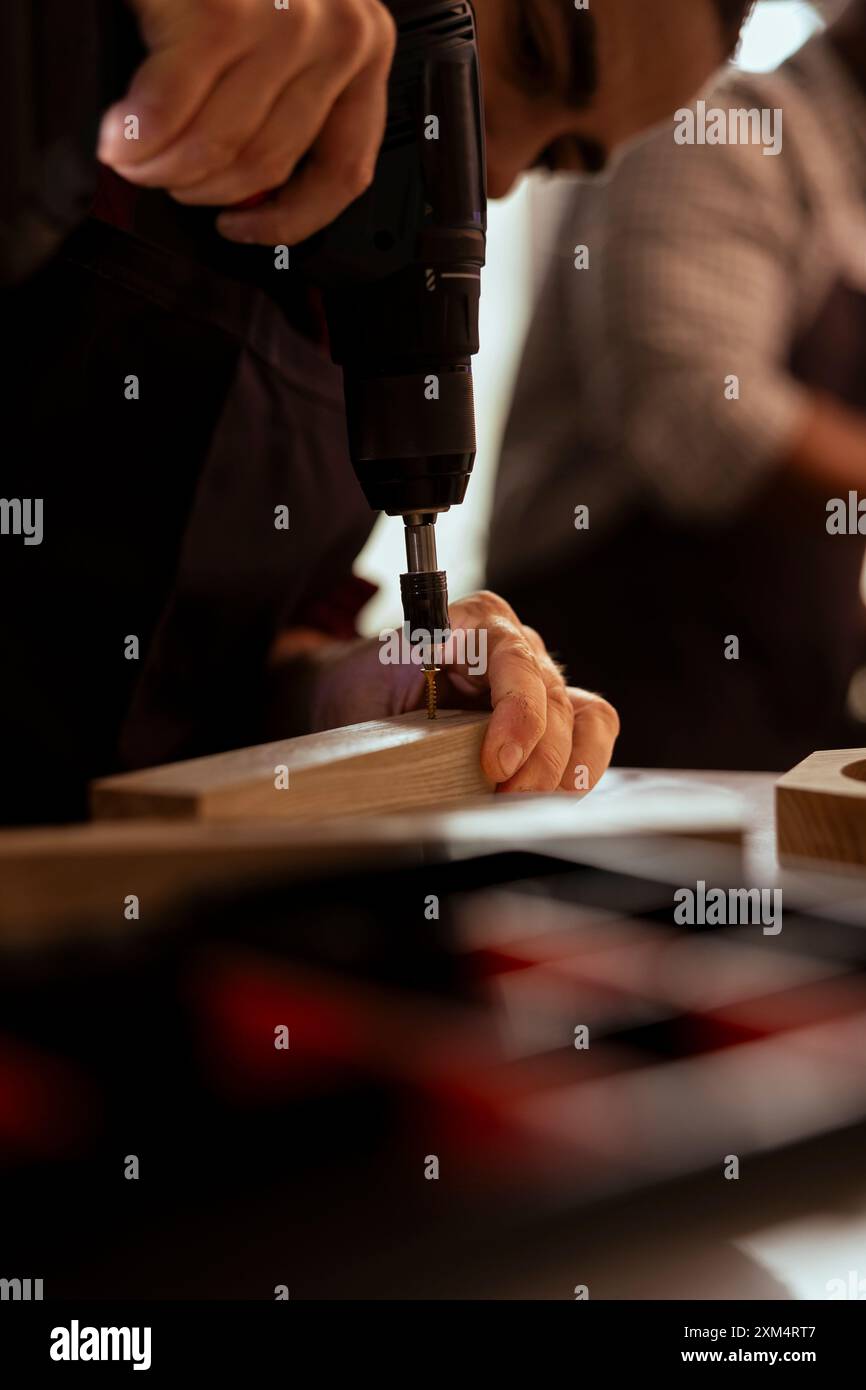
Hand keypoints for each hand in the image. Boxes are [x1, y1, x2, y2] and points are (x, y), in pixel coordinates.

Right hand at [98, 0, 396, 244]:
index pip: (346, 171)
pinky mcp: (224, 16)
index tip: (245, 231)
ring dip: (162, 168)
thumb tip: (249, 197)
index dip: (289, 221)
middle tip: (158, 173)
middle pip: (267, 167)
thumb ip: (282, 101)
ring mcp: (288, 24)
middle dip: (199, 187)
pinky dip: (135, 137)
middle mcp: (341, 34)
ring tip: (131, 154)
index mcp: (363, 46)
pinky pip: (171, 117)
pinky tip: (118, 137)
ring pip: (220, 151)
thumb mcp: (275, 29)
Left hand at [291, 591, 619, 793]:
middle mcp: (514, 644)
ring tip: (529, 807)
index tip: (497, 766)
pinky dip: (578, 773)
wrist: (354, 692)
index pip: (514, 660)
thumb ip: (400, 716)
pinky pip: (588, 736)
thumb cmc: (362, 688)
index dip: (517, 716)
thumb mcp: (365, 692)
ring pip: (586, 717)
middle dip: (538, 761)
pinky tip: (549, 800)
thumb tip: (423, 765)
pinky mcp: (551, 715)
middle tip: (506, 804)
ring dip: (566, 770)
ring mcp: (538, 679)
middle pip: (554, 699)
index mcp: (470, 622)